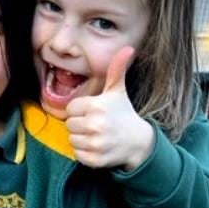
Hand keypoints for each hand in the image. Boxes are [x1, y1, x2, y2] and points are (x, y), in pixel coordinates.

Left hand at [65, 47, 154, 170]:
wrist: (139, 142)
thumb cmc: (123, 113)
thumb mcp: (118, 91)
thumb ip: (116, 70)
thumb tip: (127, 48)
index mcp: (97, 107)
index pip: (71, 108)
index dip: (81, 110)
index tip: (94, 112)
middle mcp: (96, 125)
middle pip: (69, 124)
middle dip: (80, 124)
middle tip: (96, 124)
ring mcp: (96, 144)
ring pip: (71, 139)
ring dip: (81, 138)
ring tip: (97, 135)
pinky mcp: (95, 159)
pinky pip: (76, 154)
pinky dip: (84, 152)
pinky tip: (97, 147)